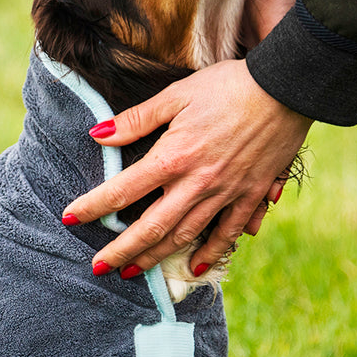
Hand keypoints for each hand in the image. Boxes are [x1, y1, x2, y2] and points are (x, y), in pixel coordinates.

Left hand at [60, 0, 308, 275]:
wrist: (286, 88)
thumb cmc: (229, 85)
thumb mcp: (177, 95)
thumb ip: (137, 119)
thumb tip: (97, 135)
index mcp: (174, 156)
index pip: (123, 190)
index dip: (93, 206)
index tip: (70, 219)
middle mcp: (196, 183)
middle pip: (151, 226)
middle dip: (121, 250)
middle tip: (99, 268)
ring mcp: (225, 194)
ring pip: (184, 236)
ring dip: (156, 257)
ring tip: (133, 271)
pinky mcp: (250, 196)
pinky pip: (227, 233)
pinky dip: (211, 253)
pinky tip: (195, 268)